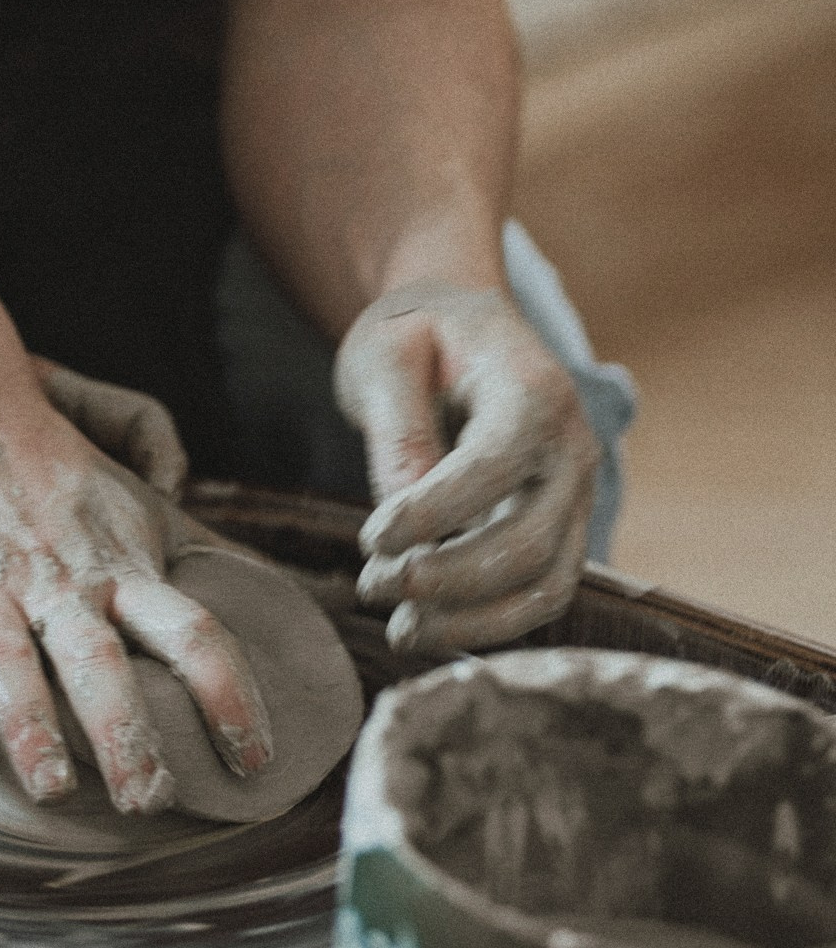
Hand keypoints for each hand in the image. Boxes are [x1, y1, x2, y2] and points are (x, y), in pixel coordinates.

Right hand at [0, 372, 270, 815]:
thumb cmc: (52, 471)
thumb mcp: (134, 504)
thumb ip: (199, 555)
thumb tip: (287, 601)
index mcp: (117, 566)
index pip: (189, 630)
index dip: (227, 693)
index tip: (256, 759)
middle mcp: (55, 580)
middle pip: (98, 658)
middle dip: (123, 731)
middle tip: (147, 800)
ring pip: (9, 662)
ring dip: (32, 727)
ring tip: (54, 791)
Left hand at [335, 283, 595, 653]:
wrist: (460, 318)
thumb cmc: (416, 329)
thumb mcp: (387, 354)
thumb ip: (399, 433)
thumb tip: (403, 528)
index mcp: (535, 390)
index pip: (494, 468)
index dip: (433, 515)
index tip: (370, 539)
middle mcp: (573, 447)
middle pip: (529, 542)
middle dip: (448, 579)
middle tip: (372, 586)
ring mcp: (578, 492)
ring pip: (547, 585)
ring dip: (473, 620)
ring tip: (400, 630)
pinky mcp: (564, 527)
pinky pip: (543, 591)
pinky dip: (492, 622)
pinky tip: (429, 626)